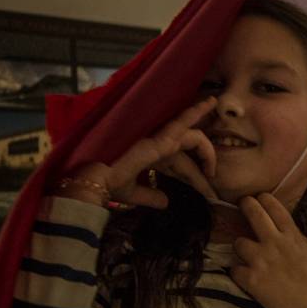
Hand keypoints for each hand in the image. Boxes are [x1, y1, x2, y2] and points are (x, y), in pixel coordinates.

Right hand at [58, 98, 217, 207]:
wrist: (92, 181)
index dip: (197, 173)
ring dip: (204, 136)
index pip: (181, 158)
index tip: (209, 188)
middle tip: (213, 175)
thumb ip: (151, 196)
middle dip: (206, 157)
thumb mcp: (133, 193)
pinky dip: (195, 113)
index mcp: (152, 154)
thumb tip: (166, 202)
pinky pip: (183, 124)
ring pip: (190, 132)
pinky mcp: (157, 139)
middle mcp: (156, 142)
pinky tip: (207, 104)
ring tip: (214, 133)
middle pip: (189, 144)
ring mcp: (157, 138)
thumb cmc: (107, 184)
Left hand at [232, 194, 306, 307]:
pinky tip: (248, 278)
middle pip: (252, 212)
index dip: (263, 199)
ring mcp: (261, 261)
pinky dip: (239, 273)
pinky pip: (234, 269)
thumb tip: (285, 232)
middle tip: (243, 206)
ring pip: (238, 242)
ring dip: (242, 248)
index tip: (260, 199)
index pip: (273, 206)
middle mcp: (274, 243)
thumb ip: (297, 240)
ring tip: (249, 256)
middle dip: (246, 204)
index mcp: (292, 236)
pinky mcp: (251, 281)